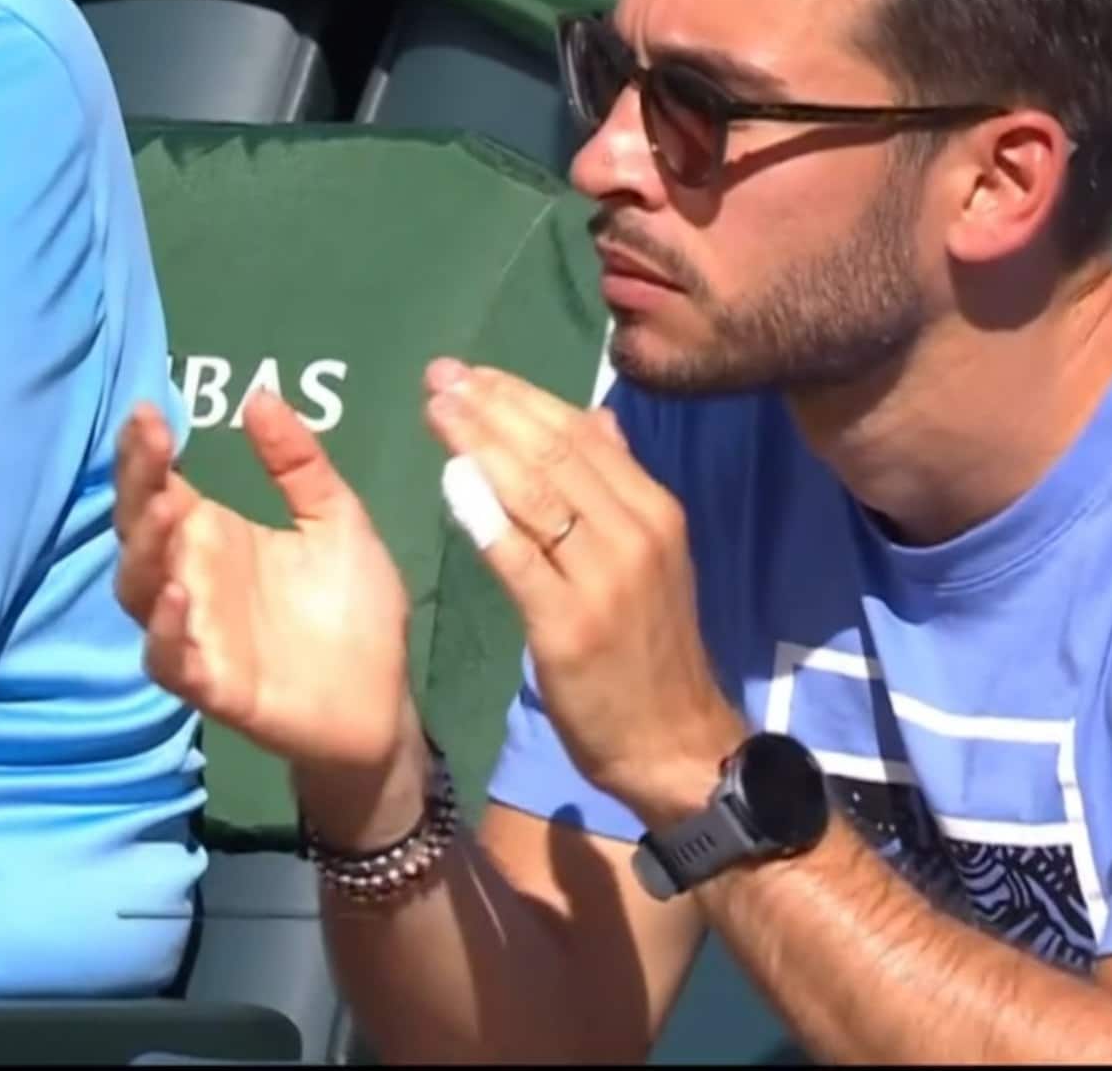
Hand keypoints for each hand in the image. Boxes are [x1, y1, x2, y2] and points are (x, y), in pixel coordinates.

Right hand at [113, 391, 414, 773]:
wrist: (383, 697)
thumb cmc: (354, 607)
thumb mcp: (337, 521)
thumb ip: (300, 465)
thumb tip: (260, 395)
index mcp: (215, 537)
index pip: (162, 487)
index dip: (147, 452)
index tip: (152, 410)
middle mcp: (191, 580)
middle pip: (139, 530)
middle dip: (137, 486)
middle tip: (154, 445)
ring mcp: (196, 632)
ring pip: (140, 591)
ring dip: (146, 550)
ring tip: (167, 509)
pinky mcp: (212, 684)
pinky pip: (169, 659)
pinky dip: (166, 630)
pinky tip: (179, 596)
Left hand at [421, 359, 744, 822]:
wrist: (674, 738)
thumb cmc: (652, 649)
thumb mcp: (653, 555)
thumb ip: (620, 487)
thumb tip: (597, 418)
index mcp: (655, 509)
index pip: (583, 435)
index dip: (523, 397)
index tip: (473, 373)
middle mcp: (636, 531)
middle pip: (555, 453)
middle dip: (493, 408)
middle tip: (442, 376)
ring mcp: (604, 576)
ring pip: (536, 493)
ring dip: (480, 444)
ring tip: (437, 410)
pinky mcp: (568, 622)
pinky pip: (519, 556)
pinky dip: (483, 514)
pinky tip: (450, 482)